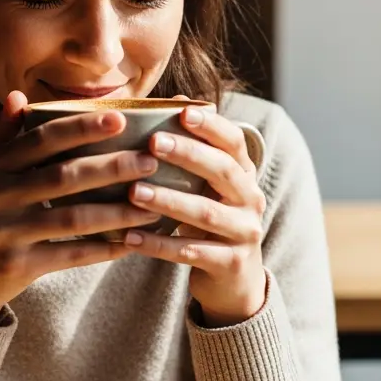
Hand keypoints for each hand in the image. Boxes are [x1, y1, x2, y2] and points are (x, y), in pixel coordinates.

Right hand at [0, 91, 162, 323]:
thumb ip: (1, 137)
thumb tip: (17, 96)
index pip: (42, 140)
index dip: (81, 128)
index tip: (120, 118)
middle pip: (64, 176)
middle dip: (111, 167)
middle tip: (149, 160)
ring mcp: (7, 232)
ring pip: (73, 218)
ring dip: (116, 211)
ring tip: (152, 204)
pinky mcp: (19, 265)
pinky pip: (71, 254)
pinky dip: (104, 249)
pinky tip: (132, 243)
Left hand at [123, 104, 266, 326]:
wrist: (234, 281)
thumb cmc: (210, 221)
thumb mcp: (208, 186)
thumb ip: (196, 150)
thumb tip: (177, 99)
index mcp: (244, 175)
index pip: (235, 142)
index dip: (212, 125)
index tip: (183, 111)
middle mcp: (251, 200)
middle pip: (224, 172)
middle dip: (189, 155)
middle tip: (152, 144)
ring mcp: (244, 233)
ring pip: (206, 213)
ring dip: (168, 201)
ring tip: (134, 193)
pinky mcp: (230, 264)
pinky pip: (191, 252)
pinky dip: (159, 244)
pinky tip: (130, 237)